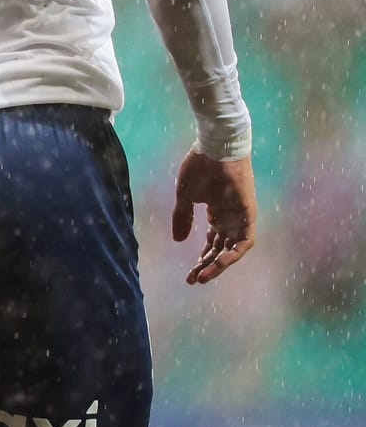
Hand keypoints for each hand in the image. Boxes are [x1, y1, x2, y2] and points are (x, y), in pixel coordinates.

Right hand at [173, 149, 256, 284]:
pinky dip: (232, 255)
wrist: (216, 147)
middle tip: (194, 279)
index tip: (189, 273)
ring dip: (219, 265)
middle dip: (207, 266)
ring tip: (203, 276)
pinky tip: (217, 263)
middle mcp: (230, 219)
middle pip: (220, 249)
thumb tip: (178, 241)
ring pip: (232, 250)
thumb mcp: (185, 196)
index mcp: (217, 214)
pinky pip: (243, 242)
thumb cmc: (199, 167)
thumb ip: (183, 218)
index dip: (201, 259)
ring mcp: (240, 218)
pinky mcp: (247, 215)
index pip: (211, 243)